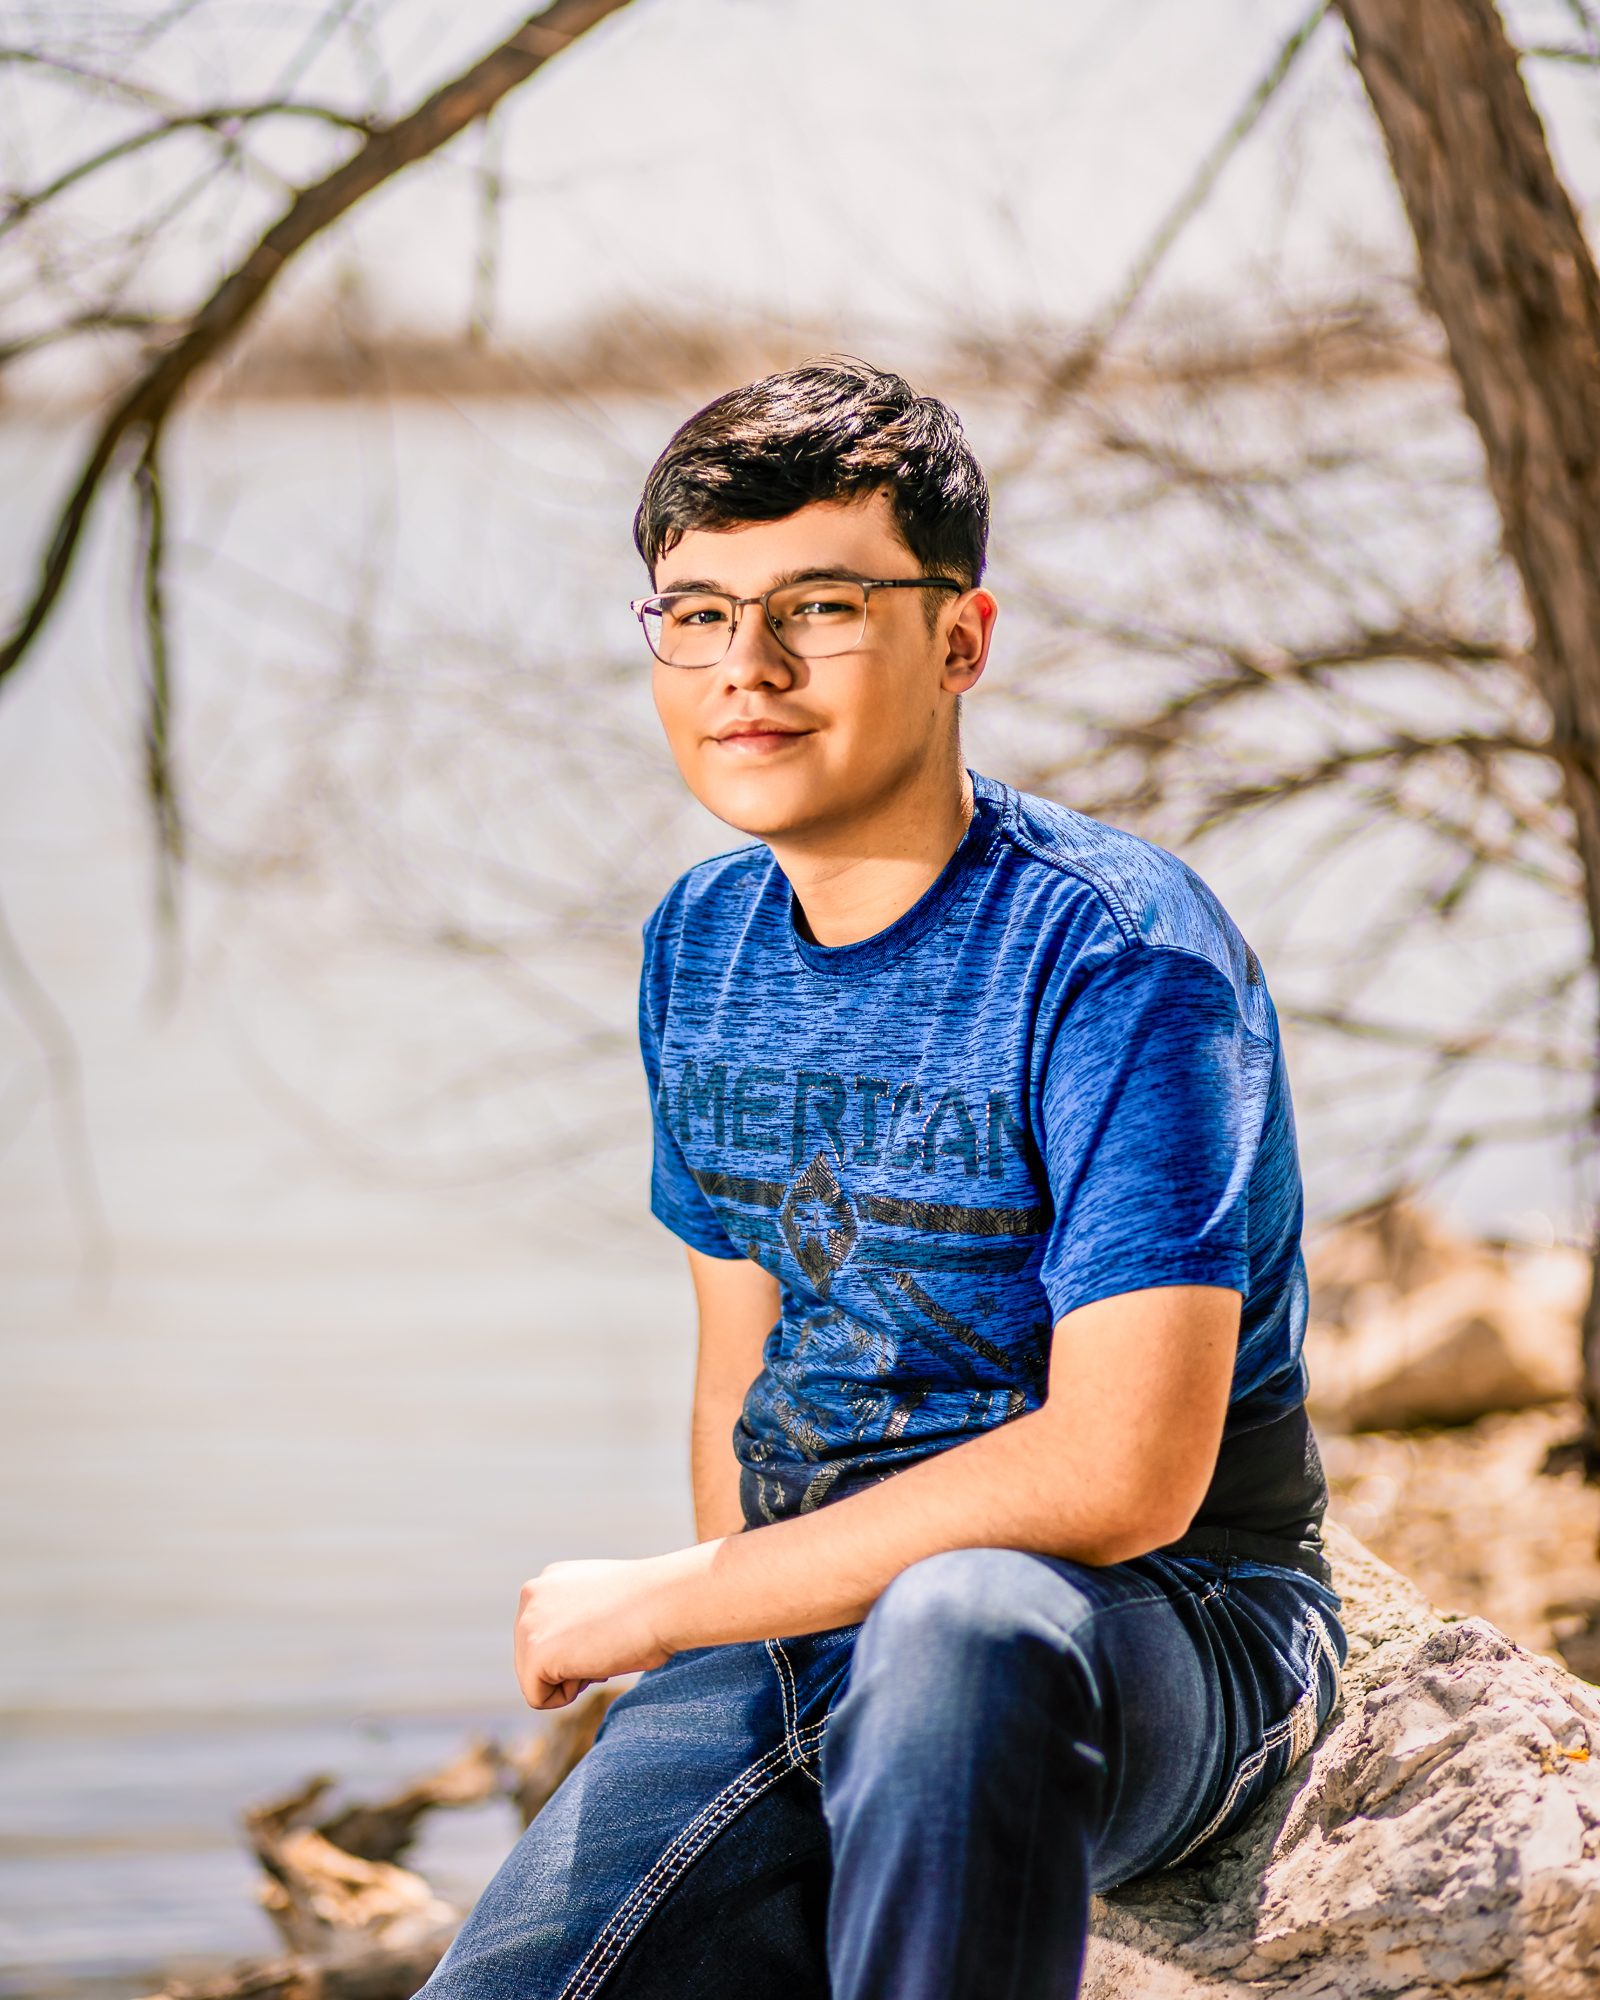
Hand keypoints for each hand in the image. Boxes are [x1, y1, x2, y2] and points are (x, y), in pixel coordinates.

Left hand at [514, 1551, 705, 1709]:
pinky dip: (567, 1695)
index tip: (608, 1630)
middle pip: (534, 1657)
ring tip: (601, 1650)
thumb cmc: (651, 1605)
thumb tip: (571, 1650)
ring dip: (570, 1677)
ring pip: (535, 1678)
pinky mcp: (535, 1653)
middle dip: (569, 1663)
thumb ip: (577, 1616)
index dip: (578, 1645)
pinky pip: (539, 1697)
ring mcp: (528, 1623)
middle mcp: (532, 1594)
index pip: (546, 1633)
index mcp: (550, 1579)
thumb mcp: (603, 1601)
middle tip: (606, 1643)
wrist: (665, 1601)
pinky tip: (593, 1665)